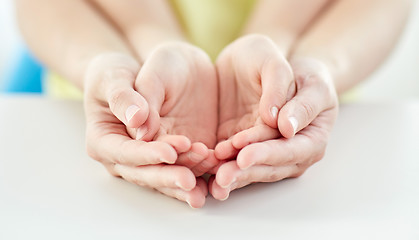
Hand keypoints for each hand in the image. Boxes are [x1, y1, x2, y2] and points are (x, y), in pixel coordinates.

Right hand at [125, 42, 218, 176]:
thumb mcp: (116, 76)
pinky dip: (203, 170)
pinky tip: (220, 169)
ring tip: (211, 170)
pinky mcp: (174, 154)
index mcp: (103, 141)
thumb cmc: (119, 72)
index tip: (169, 152)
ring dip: (190, 177)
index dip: (147, 155)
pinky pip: (188, 166)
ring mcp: (151, 158)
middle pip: (146, 174)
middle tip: (189, 181)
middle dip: (169, 178)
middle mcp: (126, 158)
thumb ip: (124, 98)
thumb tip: (137, 124)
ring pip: (169, 175)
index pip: (125, 153)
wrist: (143, 71)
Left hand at [210, 57, 338, 199]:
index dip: (267, 155)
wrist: (277, 67)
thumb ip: (299, 102)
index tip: (244, 156)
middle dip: (244, 173)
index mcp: (313, 139)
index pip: (290, 151)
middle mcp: (292, 154)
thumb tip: (285, 127)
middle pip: (268, 168)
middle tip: (223, 176)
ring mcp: (267, 154)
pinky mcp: (245, 149)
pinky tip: (206, 171)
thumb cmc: (302, 72)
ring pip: (250, 170)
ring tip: (213, 179)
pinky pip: (234, 162)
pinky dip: (221, 167)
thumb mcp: (308, 79)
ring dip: (231, 175)